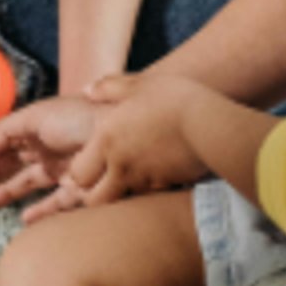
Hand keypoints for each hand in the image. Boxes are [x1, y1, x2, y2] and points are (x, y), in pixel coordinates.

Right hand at [0, 95, 103, 220]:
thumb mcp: (35, 116)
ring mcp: (62, 168)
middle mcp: (48, 146)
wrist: (115, 136)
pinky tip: (24, 218)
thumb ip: (6, 130)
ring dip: (6, 191)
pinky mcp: (77, 190)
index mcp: (37, 126)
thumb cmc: (77, 120)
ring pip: (28, 182)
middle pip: (13, 161)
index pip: (6, 139)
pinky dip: (39, 212)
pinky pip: (54, 204)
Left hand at [56, 73, 210, 208]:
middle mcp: (121, 165)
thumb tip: (88, 90)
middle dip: (95, 195)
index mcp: (106, 140)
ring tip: (134, 173)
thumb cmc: (172, 97)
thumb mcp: (137, 84)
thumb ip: (109, 88)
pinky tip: (159, 171)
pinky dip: (150, 188)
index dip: (80, 171)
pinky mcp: (166, 185)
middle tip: (104, 180)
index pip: (77, 174)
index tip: (90, 162)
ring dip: (123, 192)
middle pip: (94, 200)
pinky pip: (150, 194)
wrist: (209, 120)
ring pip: (122, 200)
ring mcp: (144, 179)